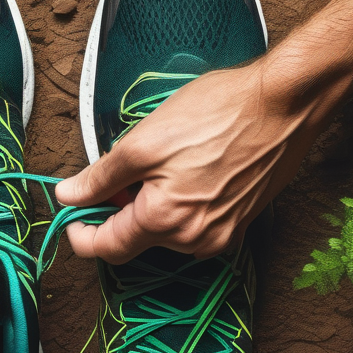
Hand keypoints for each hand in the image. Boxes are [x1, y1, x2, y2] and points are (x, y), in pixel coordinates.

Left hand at [54, 55, 335, 263]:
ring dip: (152, 208)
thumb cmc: (218, 115)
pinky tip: (188, 173)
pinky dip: (179, 208)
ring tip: (165, 164)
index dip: (81, 234)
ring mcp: (221, 236)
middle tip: (123, 172)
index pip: (107, 248)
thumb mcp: (144, 141)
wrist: (284, 104)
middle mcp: (193, 241)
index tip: (73, 216)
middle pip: (136, 240)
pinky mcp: (239, 224)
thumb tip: (67, 195)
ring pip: (165, 234)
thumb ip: (101, 176)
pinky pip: (194, 227)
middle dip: (121, 211)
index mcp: (163, 222)